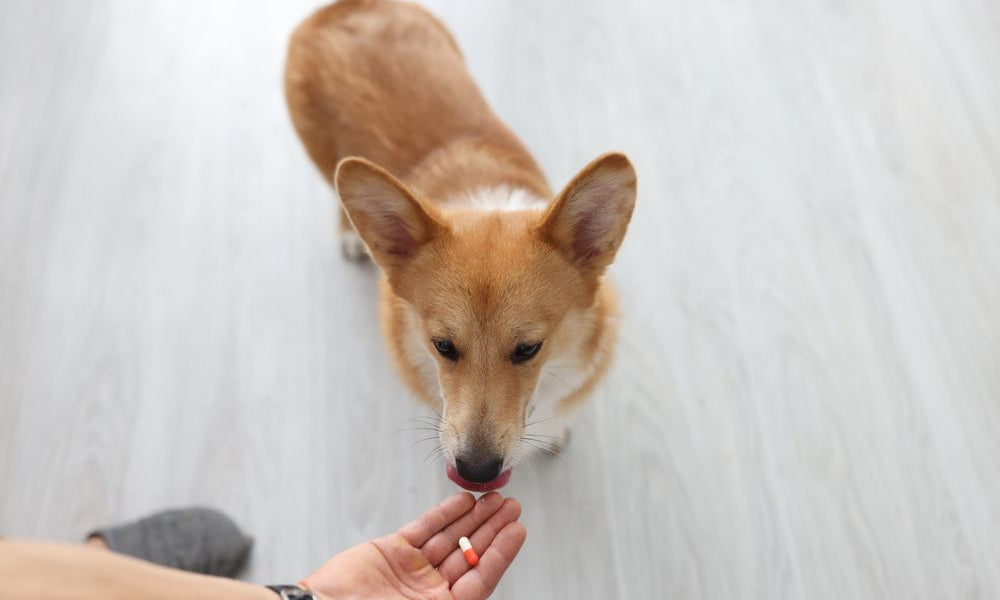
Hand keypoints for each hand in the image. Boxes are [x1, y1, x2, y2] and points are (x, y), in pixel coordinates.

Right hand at [301, 492, 525, 599]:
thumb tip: (475, 592)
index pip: (479, 578)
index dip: (501, 553)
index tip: (518, 531)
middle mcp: (429, 591)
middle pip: (470, 554)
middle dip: (492, 529)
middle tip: (512, 506)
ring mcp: (411, 570)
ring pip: (451, 538)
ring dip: (473, 517)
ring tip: (494, 498)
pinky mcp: (392, 551)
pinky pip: (425, 529)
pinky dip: (443, 514)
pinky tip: (463, 501)